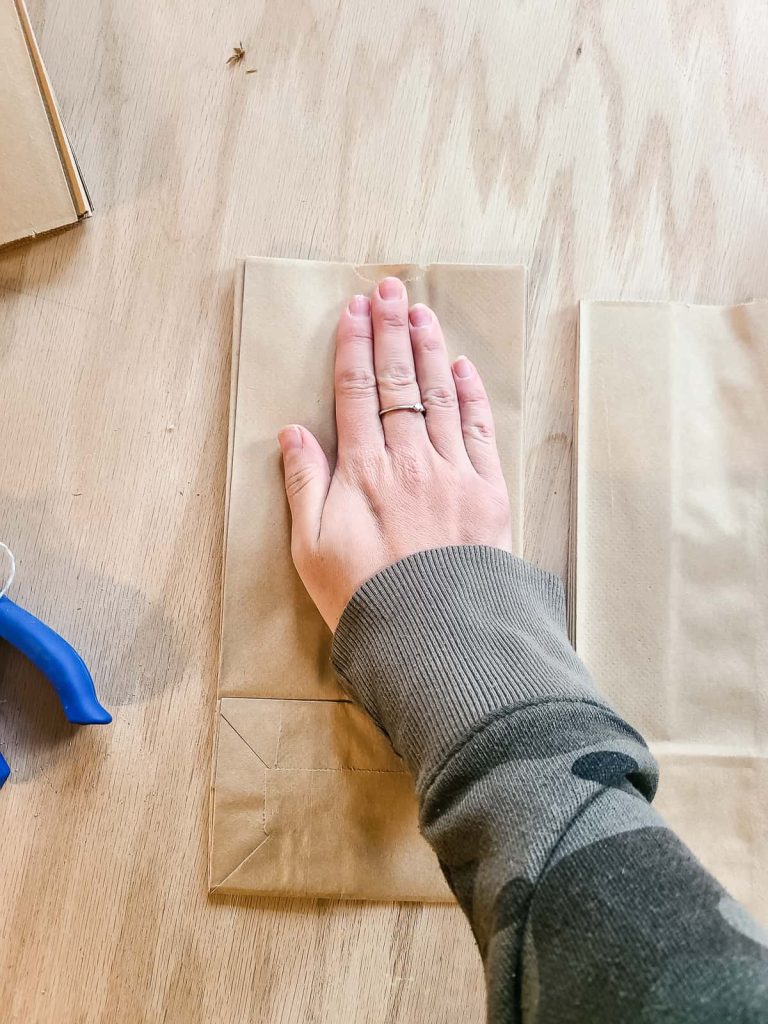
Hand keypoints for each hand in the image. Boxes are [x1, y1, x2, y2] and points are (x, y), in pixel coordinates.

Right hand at [278, 276, 512, 630]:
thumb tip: (293, 433)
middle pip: (398, 381)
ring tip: (422, 311)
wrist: (434, 635)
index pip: (356, 393)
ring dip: (429, 349)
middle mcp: (409, 460)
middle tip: (390, 289)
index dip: (354, 347)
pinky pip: (478, 430)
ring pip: (438, 395)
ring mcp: (452, 471)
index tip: (354, 312)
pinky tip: (462, 368)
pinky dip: (470, 394)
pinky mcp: (488, 491)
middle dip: (392, 331)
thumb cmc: (365, 596)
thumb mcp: (310, 549)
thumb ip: (303, 486)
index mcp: (363, 471)